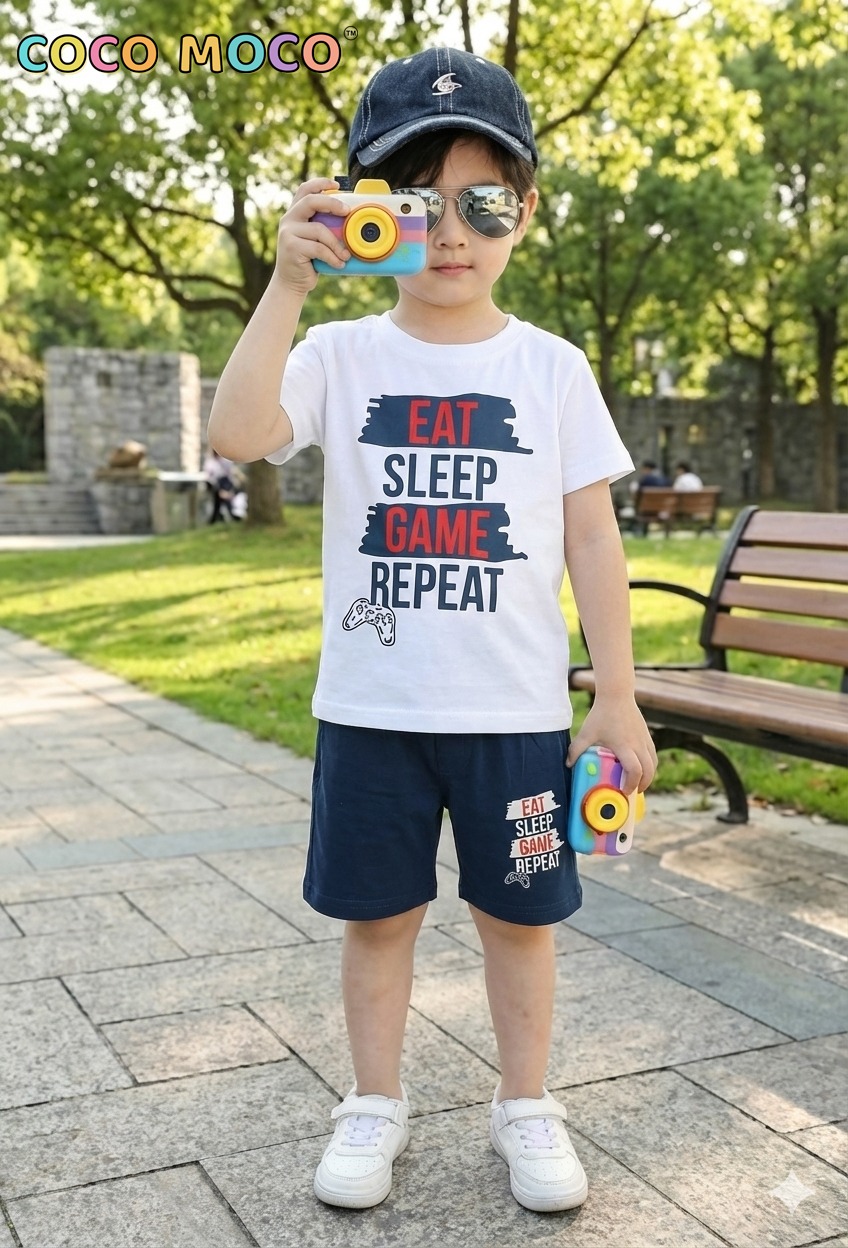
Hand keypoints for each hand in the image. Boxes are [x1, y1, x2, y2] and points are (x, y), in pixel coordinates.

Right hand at [273, 178, 351, 294]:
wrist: (291, 283)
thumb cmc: (308, 260)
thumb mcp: (315, 240)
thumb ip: (324, 227)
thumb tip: (351, 220)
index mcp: (295, 213)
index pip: (305, 190)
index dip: (320, 183)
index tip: (337, 185)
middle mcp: (289, 219)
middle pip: (311, 201)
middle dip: (332, 204)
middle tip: (348, 211)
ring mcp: (288, 233)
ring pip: (319, 229)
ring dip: (336, 244)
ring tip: (345, 255)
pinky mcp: (291, 247)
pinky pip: (318, 248)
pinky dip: (332, 257)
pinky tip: (338, 264)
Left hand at [567, 696, 657, 794]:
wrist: (617, 695)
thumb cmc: (601, 714)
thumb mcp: (586, 733)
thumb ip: (576, 749)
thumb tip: (567, 764)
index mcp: (624, 746)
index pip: (634, 770)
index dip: (632, 784)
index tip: (623, 790)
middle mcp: (637, 744)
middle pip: (649, 771)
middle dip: (643, 785)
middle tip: (633, 792)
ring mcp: (644, 740)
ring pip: (654, 763)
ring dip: (649, 776)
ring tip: (638, 783)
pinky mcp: (647, 736)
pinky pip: (653, 754)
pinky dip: (650, 765)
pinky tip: (641, 767)